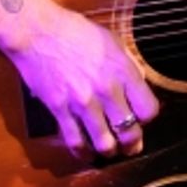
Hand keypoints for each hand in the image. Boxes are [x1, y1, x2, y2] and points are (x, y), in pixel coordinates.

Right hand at [5, 6, 159, 159]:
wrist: (38, 32)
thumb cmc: (76, 32)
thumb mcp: (112, 42)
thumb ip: (127, 66)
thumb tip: (138, 85)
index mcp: (123, 71)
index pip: (148, 110)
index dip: (147, 118)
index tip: (142, 118)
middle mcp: (106, 90)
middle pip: (129, 132)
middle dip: (133, 143)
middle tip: (131, 146)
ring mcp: (82, 103)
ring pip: (104, 143)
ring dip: (110, 152)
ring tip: (111, 151)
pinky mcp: (60, 111)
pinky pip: (75, 141)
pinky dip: (83, 153)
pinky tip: (87, 155)